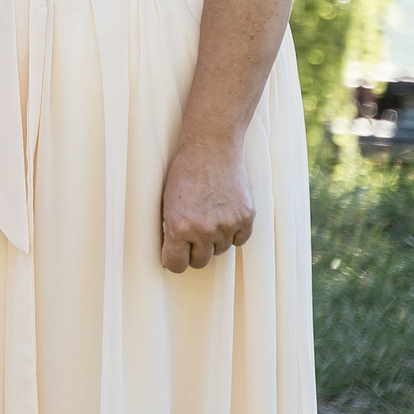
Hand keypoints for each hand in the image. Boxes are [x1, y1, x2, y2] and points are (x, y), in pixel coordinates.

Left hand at [159, 137, 253, 271]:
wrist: (211, 148)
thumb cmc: (184, 173)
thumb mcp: (168, 202)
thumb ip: (172, 229)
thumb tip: (175, 252)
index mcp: (178, 227)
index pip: (176, 265)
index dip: (174, 260)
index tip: (175, 254)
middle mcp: (203, 230)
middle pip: (200, 262)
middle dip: (194, 251)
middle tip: (192, 234)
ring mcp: (227, 225)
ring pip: (220, 250)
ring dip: (214, 240)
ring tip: (208, 216)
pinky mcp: (246, 218)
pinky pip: (239, 240)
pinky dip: (233, 232)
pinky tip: (224, 215)